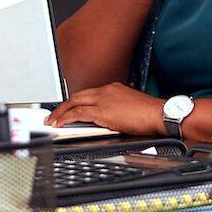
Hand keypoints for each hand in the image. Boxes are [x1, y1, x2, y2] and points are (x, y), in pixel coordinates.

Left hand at [45, 82, 164, 135]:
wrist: (158, 114)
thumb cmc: (150, 114)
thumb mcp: (132, 106)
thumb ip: (120, 109)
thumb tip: (115, 119)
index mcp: (114, 88)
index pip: (89, 93)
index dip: (77, 101)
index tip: (70, 109)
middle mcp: (106, 90)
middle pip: (78, 95)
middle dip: (64, 105)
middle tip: (54, 114)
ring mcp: (103, 99)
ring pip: (74, 102)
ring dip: (61, 112)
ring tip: (52, 120)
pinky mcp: (102, 111)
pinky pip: (78, 113)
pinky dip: (66, 118)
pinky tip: (60, 124)